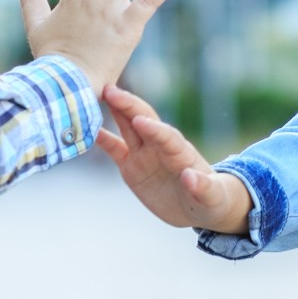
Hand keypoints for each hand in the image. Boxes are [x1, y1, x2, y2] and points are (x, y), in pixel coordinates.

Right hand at [93, 85, 251, 233]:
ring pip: (126, 127)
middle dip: (128, 105)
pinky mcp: (132, 166)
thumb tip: (191, 177)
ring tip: (96, 93)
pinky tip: (84, 127)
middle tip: (110, 90)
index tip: (139, 120)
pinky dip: (100, 138)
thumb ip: (203, 187)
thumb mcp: (213, 198)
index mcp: (181, 153)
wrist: (199, 208)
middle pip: (143, 120)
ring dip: (114, 110)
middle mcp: (160, 148)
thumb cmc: (212, 199)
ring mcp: (145, 154)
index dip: (154, 129)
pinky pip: (114, 148)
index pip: (167, 136)